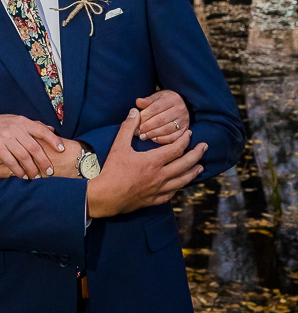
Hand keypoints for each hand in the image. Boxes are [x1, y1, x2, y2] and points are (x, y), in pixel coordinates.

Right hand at [0, 113, 66, 179]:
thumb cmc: (2, 125)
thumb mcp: (18, 121)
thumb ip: (35, 125)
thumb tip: (52, 130)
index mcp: (23, 121)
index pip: (41, 130)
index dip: (53, 140)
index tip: (61, 150)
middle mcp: (15, 129)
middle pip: (34, 147)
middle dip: (44, 160)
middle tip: (50, 171)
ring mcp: (6, 138)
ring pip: (24, 156)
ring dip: (32, 169)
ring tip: (36, 176)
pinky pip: (11, 162)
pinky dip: (19, 171)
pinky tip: (23, 176)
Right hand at [86, 108, 206, 217]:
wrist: (107, 197)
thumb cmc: (112, 171)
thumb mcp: (118, 146)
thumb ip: (128, 127)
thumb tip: (135, 111)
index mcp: (153, 162)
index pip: (175, 149)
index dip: (184, 140)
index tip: (190, 134)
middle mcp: (160, 176)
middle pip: (184, 165)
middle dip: (196, 155)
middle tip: (205, 148)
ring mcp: (158, 190)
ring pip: (182, 181)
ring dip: (193, 172)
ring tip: (200, 167)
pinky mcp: (154, 200)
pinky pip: (172, 194)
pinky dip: (179, 187)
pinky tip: (181, 184)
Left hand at [136, 90, 189, 142]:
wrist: (180, 105)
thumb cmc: (164, 101)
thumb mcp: (157, 96)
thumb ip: (147, 100)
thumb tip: (138, 102)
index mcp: (172, 98)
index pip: (155, 108)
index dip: (144, 116)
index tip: (134, 122)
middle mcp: (180, 109)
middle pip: (161, 120)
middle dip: (147, 127)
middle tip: (137, 132)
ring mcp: (184, 120)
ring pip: (167, 129)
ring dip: (153, 134)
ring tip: (142, 136)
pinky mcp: (185, 130)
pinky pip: (174, 137)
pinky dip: (163, 140)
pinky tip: (153, 139)